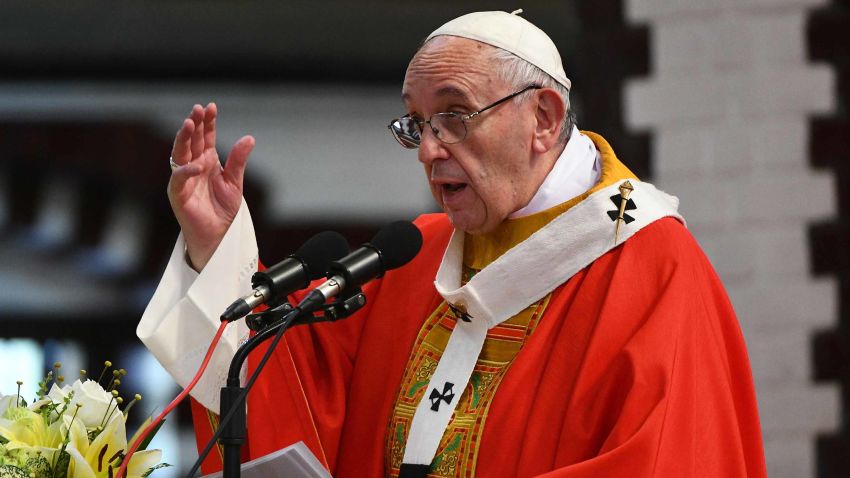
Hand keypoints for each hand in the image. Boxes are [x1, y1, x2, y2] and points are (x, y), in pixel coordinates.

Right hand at [168, 103, 254, 270]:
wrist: (219, 235)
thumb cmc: (224, 210)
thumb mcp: (235, 182)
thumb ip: (238, 160)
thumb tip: (249, 138)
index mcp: (207, 161)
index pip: (205, 137)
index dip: (208, 122)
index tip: (211, 107)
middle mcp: (193, 167)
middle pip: (191, 141)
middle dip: (193, 124)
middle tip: (197, 110)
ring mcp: (184, 179)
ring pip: (180, 154)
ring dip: (183, 139)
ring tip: (189, 124)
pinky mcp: (178, 194)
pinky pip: (179, 179)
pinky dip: (187, 170)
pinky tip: (197, 164)